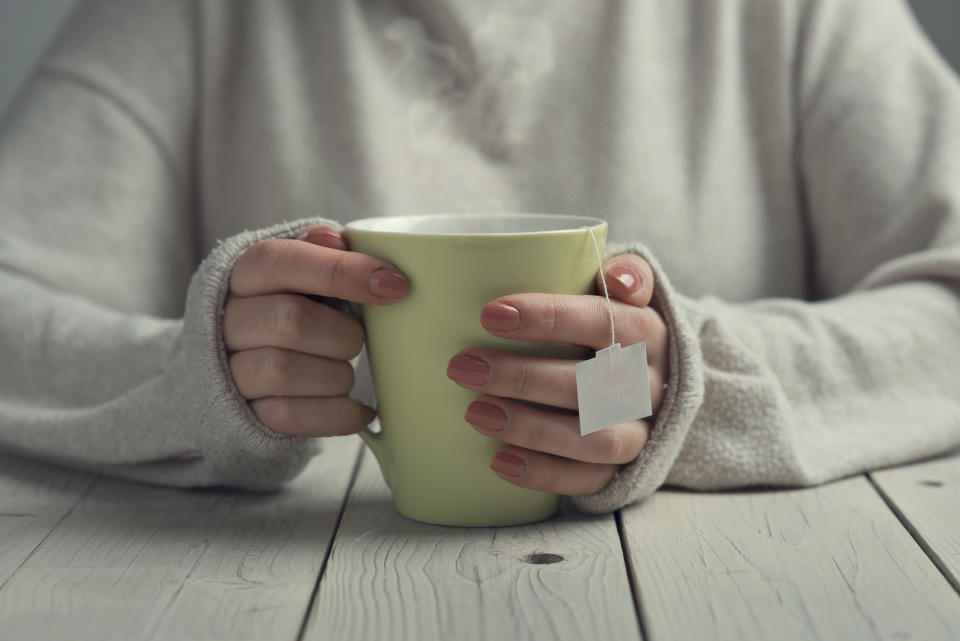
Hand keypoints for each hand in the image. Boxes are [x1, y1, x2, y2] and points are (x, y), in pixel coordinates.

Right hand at [225, 226, 406, 435]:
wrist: (239, 364)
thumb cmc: (288, 306)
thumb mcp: (301, 273)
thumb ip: (320, 253)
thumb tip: (338, 239)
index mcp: (246, 273)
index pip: (283, 261)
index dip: (342, 272)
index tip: (395, 285)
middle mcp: (228, 319)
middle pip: (290, 320)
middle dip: (342, 334)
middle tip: (359, 340)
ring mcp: (230, 368)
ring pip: (285, 371)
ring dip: (335, 375)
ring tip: (346, 371)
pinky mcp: (243, 413)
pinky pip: (289, 416)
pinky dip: (336, 414)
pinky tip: (358, 408)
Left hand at [446, 254, 668, 495]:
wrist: (658, 385)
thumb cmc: (616, 329)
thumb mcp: (624, 295)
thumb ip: (623, 273)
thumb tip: (616, 275)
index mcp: (648, 332)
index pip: (605, 321)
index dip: (550, 318)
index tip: (489, 315)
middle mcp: (649, 384)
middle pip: (591, 384)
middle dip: (522, 377)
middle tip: (462, 366)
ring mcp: (641, 430)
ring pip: (595, 438)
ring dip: (531, 428)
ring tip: (474, 413)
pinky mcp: (628, 469)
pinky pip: (589, 480)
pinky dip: (544, 473)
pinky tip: (499, 461)